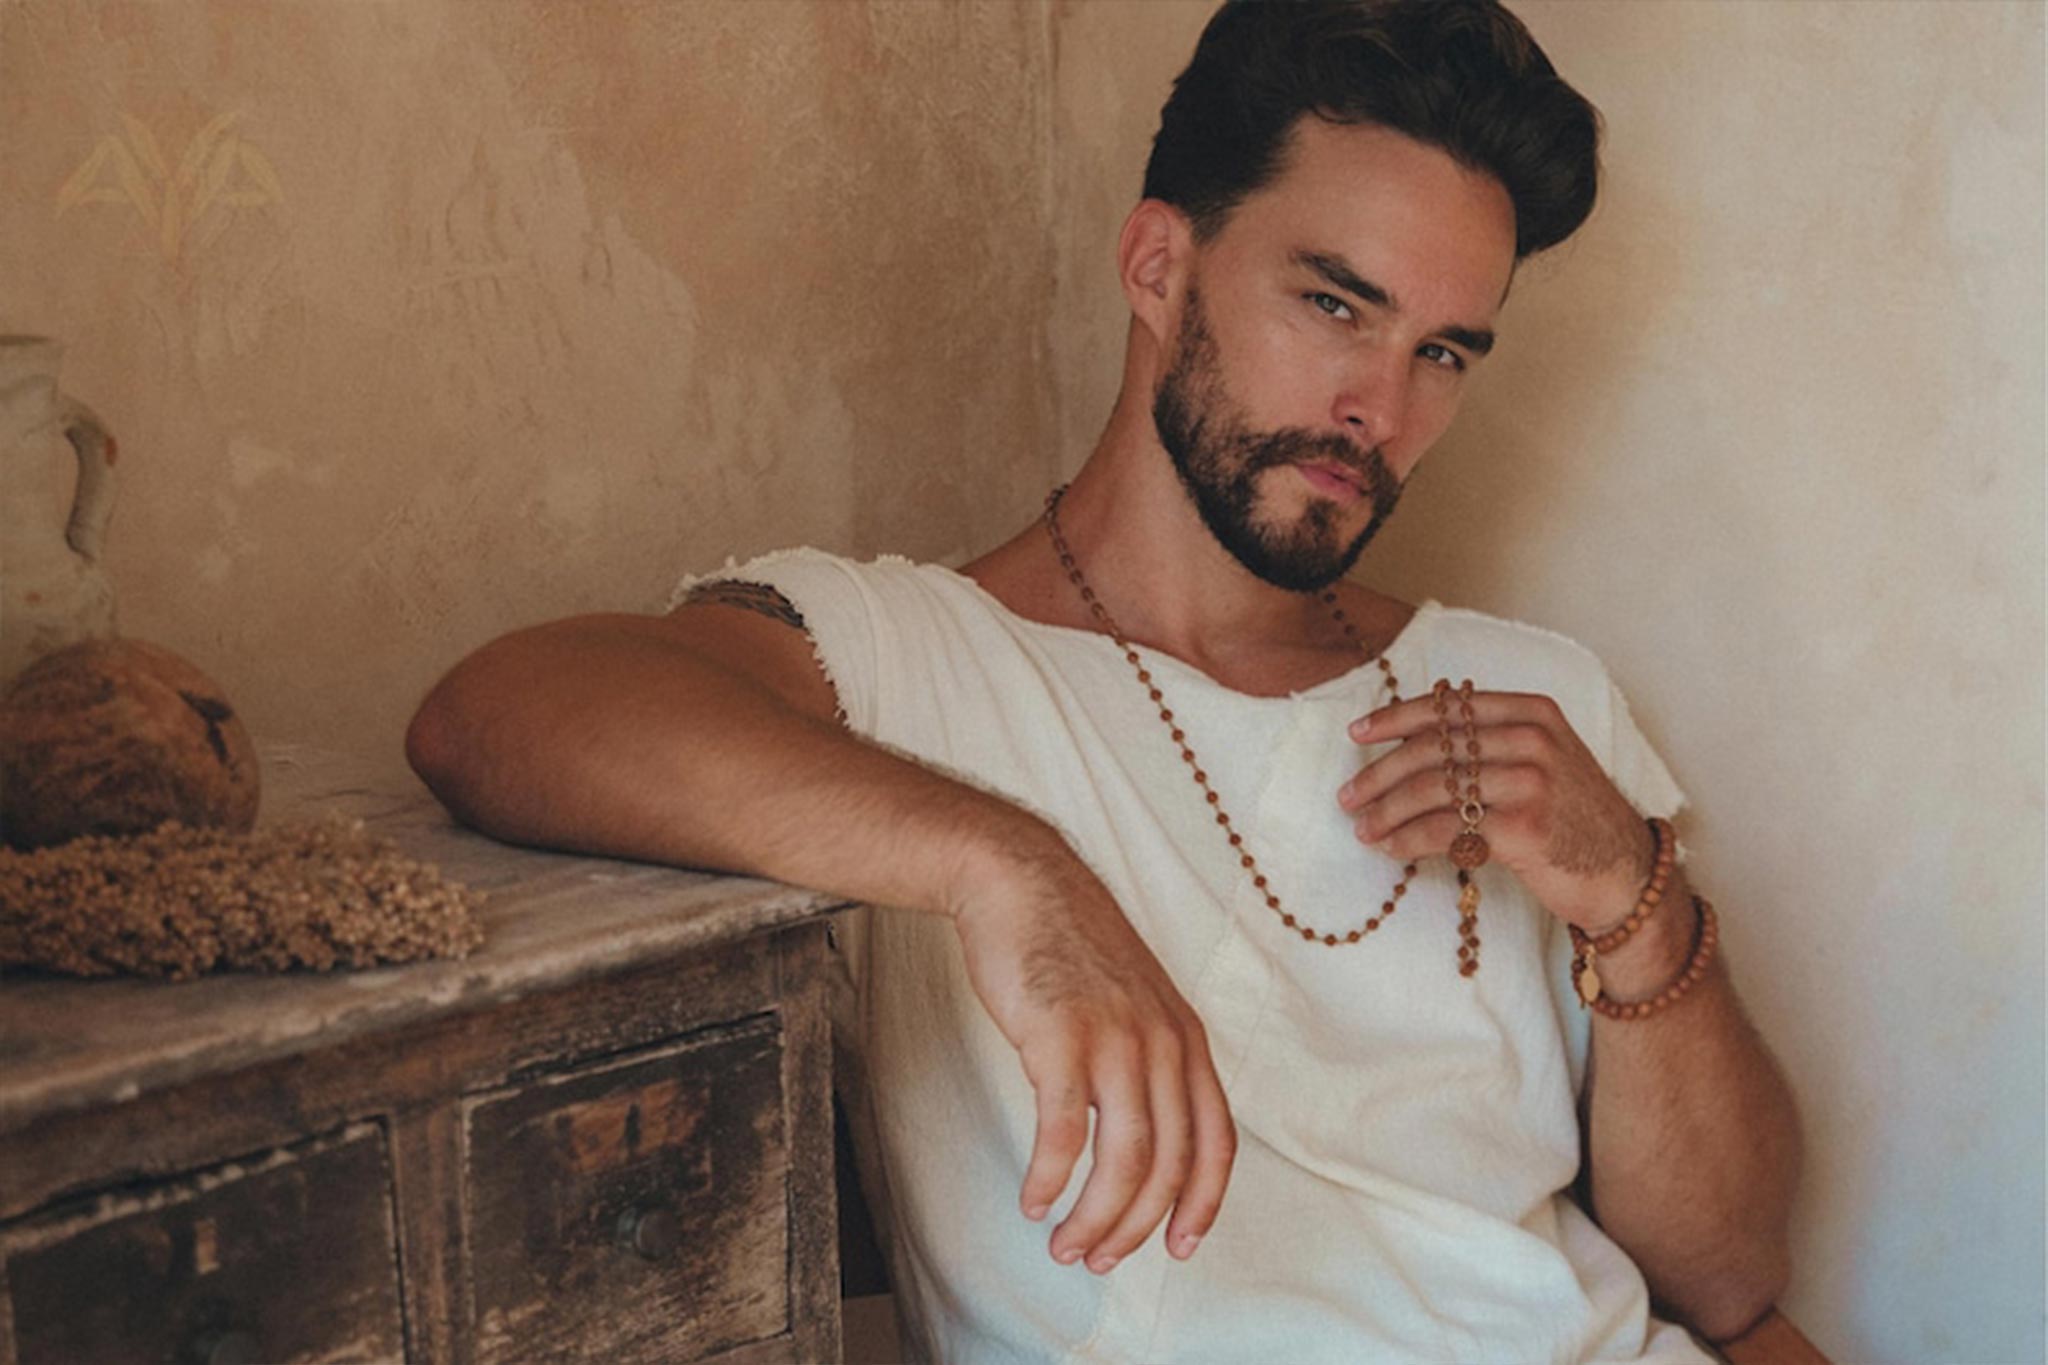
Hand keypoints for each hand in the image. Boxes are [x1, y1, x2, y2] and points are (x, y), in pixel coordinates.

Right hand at [949, 834, 1235, 1272]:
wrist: (1021, 883)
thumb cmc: (1069, 947)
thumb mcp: (1134, 1000)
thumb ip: (1148, 1059)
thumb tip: (1142, 1134)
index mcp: (1186, 1040)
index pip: (1216, 1142)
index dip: (1202, 1204)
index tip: (1178, 1247)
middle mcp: (1162, 1043)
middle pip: (1167, 1165)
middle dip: (1133, 1227)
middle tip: (1097, 1259)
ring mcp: (1114, 1040)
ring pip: (1122, 1160)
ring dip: (1093, 1217)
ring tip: (1064, 1244)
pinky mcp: (1060, 1037)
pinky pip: (1064, 1133)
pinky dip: (1050, 1179)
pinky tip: (1033, 1199)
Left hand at [1336, 687, 1654, 931]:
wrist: (1625, 873)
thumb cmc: (1574, 818)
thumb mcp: (1545, 760)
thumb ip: (1491, 743)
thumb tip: (1410, 746)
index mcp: (1533, 713)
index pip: (1449, 708)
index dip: (1396, 719)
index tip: (1357, 733)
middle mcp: (1532, 740)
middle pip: (1433, 749)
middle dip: (1380, 773)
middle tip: (1347, 794)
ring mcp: (1530, 783)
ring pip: (1433, 790)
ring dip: (1386, 811)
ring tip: (1361, 827)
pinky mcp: (1523, 828)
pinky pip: (1446, 830)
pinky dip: (1408, 839)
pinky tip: (1391, 848)